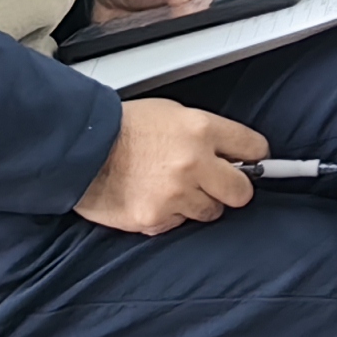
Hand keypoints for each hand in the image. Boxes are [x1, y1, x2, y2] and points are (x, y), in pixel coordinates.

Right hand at [76, 100, 264, 232]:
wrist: (81, 150)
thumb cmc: (123, 128)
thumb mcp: (173, 113)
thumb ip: (206, 133)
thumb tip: (231, 151)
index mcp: (202, 129)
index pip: (255, 148)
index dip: (254, 156)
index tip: (252, 162)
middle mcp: (194, 162)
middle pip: (242, 191)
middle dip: (233, 188)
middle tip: (217, 184)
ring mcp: (176, 194)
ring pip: (211, 211)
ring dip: (198, 203)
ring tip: (173, 188)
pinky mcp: (157, 218)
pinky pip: (178, 223)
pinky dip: (170, 215)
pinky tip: (153, 199)